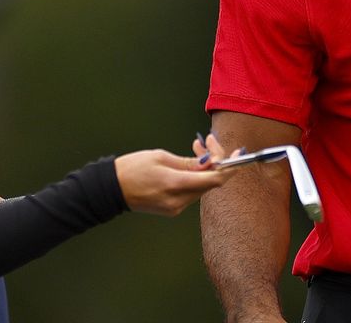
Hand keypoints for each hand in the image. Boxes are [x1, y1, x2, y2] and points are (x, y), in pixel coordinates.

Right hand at [114, 134, 236, 215]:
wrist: (111, 189)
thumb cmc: (132, 168)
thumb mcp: (161, 157)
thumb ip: (190, 162)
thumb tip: (211, 163)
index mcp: (175, 184)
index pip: (215, 180)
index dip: (230, 167)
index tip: (238, 153)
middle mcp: (179, 200)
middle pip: (211, 183)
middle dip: (216, 161)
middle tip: (208, 141)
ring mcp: (176, 207)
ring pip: (202, 187)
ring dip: (205, 169)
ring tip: (196, 149)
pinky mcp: (172, 209)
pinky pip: (192, 192)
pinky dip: (195, 177)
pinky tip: (189, 165)